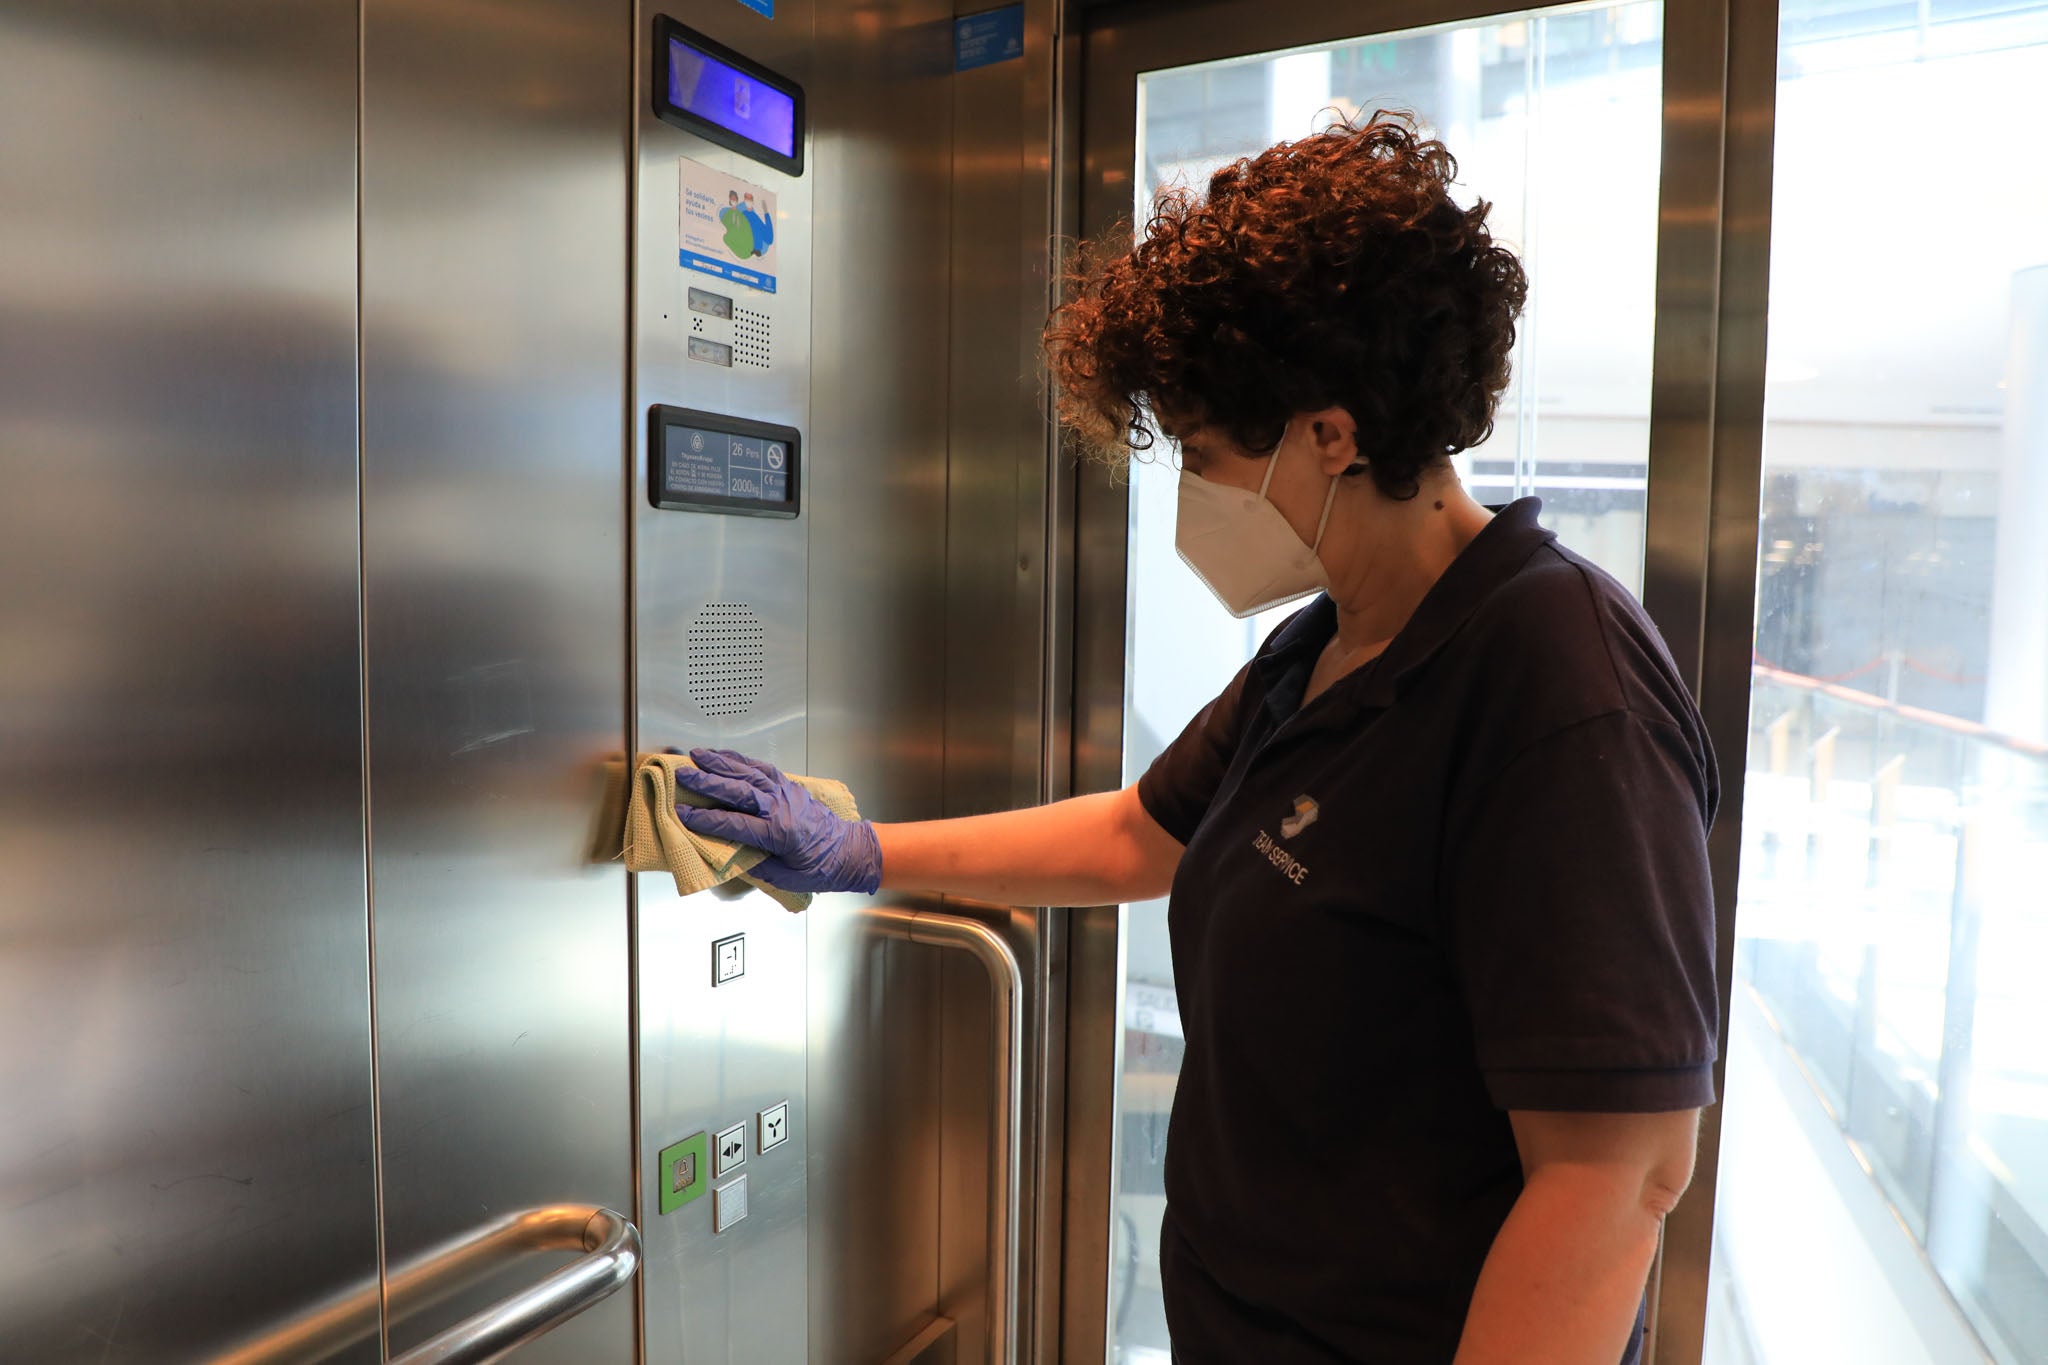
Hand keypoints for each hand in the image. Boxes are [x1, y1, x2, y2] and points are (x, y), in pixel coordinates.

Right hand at [670, 747, 881, 894]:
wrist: (849, 851)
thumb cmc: (821, 868)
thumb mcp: (786, 877)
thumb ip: (756, 866)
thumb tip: (729, 856)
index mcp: (778, 833)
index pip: (733, 824)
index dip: (705, 819)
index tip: (683, 814)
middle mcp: (780, 808)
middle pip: (737, 791)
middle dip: (707, 782)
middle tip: (682, 775)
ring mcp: (785, 792)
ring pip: (748, 773)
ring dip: (720, 763)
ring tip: (696, 755)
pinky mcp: (789, 786)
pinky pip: (761, 768)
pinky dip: (741, 760)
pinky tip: (725, 756)